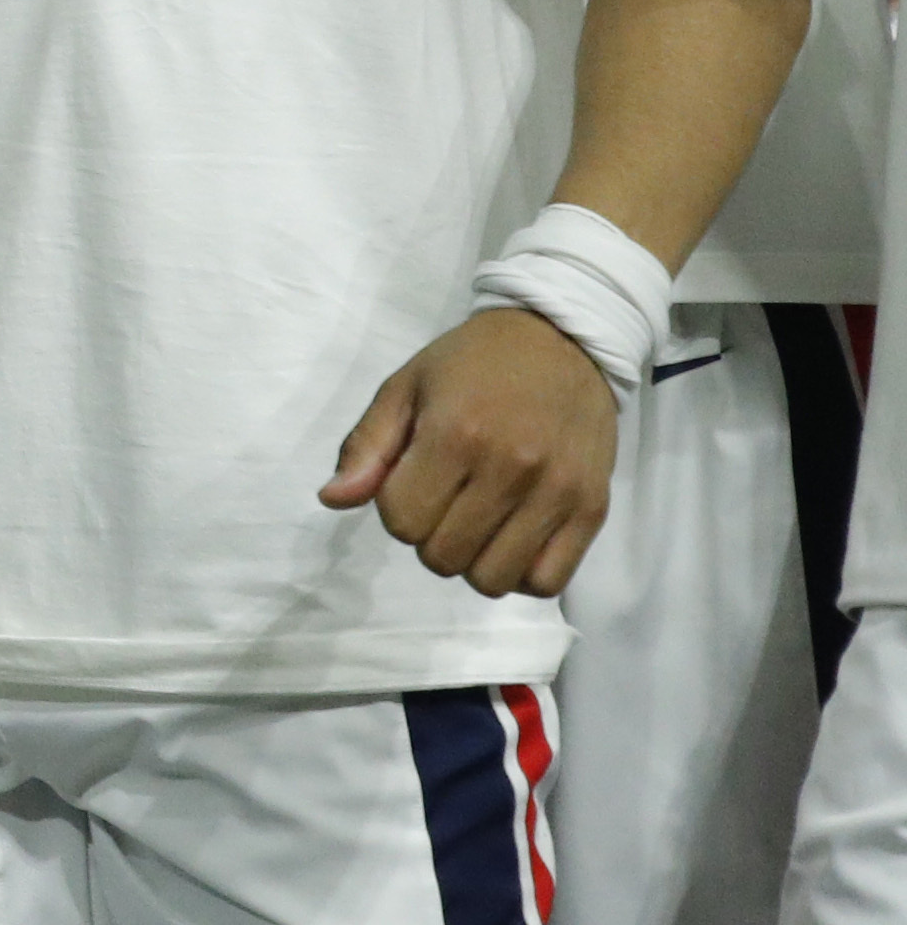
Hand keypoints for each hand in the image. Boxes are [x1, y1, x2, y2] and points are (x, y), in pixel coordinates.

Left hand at [321, 305, 620, 594]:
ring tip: (477, 524)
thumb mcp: (405, 388)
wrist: (559, 341)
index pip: (402, 522)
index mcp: (454, 434)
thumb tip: (331, 500)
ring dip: (472, 562)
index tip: (411, 481)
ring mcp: (556, 493)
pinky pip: (547, 583)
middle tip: (444, 501)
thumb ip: (366, 447)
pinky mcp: (593, 510)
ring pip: (492, 580)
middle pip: (443, 557)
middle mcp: (509, 468)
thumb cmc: (471, 364)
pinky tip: (512, 541)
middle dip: (429, 538)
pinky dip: (521, 575)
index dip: (395, 510)